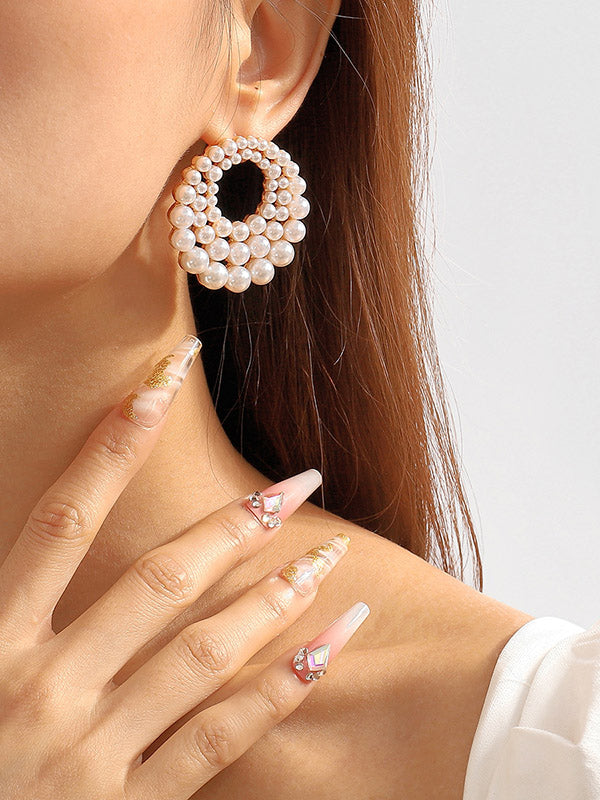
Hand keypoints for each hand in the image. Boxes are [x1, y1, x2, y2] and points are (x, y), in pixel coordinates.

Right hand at [0, 334, 368, 799]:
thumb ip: (3, 590)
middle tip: (300, 484)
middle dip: (234, 524)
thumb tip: (45, 529)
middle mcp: (42, 689)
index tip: (165, 379)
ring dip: (275, 598)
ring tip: (328, 556)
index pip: (62, 522)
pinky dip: (280, 688)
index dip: (114, 444)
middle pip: (157, 581)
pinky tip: (329, 645)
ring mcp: (89, 755)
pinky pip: (221, 739)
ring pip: (203, 653)